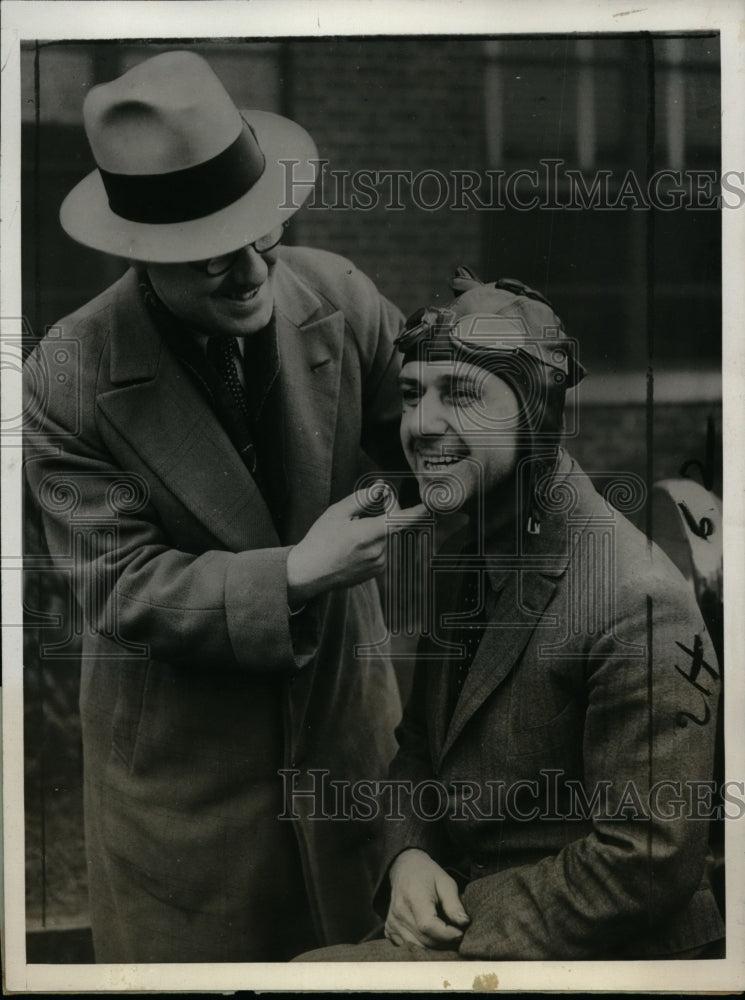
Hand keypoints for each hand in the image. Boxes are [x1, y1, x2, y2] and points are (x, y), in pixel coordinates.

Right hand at [286, 482, 427, 604]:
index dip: (418, 512)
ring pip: (389, 537)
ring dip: (381, 526)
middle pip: (394, 525)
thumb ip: (363, 498)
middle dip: (390, 509)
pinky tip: (357, 542)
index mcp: (369, 534)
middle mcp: (378, 551)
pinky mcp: (377, 572)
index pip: (401, 520)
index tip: (430, 505)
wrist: (310, 572)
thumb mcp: (337, 513)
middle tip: (379, 498)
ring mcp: (379, 564)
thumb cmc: (320, 540)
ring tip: (358, 526)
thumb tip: (381, 488)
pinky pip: (384, 549)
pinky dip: (377, 540)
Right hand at [385, 848, 469, 949]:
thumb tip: (464, 923)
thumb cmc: (428, 875)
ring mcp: (393, 923)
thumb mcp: (446, 882)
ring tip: (446, 937)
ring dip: (435, 948)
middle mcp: (400, 912)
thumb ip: (454, 904)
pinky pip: (408, 948)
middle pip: (424, 941)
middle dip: (445, 943)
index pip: (428, 925)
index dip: (447, 934)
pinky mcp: (389, 930)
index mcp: (414, 897)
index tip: (460, 933)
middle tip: (457, 935)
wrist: (405, 869)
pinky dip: (422, 947)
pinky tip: (431, 938)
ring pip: (417, 948)